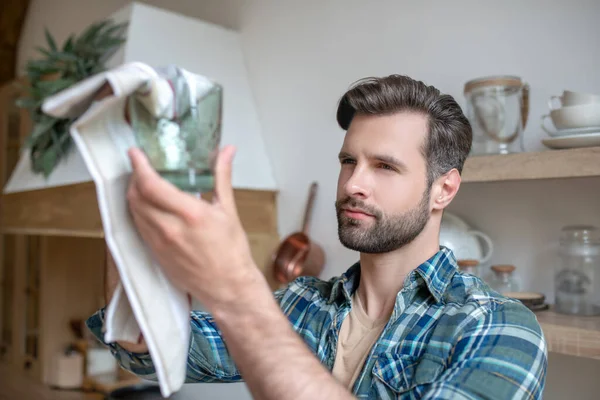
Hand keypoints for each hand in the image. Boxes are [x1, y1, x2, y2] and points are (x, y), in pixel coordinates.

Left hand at [125, 145, 260, 310]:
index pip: (151, 185)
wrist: (227, 287)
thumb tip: (227, 151)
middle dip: (135, 177)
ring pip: (134, 211)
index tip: (135, 152)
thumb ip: (221, 176)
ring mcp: (158, 243)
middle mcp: (169, 229)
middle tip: (142, 165)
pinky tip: (148, 205)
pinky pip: (139, 226)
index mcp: (190, 215)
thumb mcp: (228, 210)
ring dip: (135, 193)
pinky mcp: (155, 254)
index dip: (139, 166)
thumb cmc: (231, 252)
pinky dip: (138, 211)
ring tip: (144, 182)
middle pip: (136, 196)